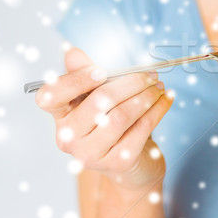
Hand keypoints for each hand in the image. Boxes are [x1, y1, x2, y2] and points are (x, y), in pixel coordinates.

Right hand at [36, 48, 173, 190]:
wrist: (132, 165)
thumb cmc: (112, 124)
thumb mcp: (98, 98)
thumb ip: (86, 75)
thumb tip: (72, 52)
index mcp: (60, 117)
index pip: (50, 97)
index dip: (75, 80)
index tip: (101, 70)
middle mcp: (69, 138)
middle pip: (99, 100)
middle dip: (131, 82)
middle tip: (150, 75)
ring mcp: (91, 154)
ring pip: (122, 115)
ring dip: (147, 96)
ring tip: (159, 86)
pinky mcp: (118, 163)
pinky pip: (142, 128)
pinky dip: (158, 109)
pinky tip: (166, 99)